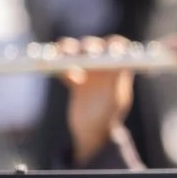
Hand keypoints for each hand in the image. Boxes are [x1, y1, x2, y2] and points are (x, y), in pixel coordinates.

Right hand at [58, 36, 134, 164]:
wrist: (92, 133)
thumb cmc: (109, 117)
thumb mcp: (116, 100)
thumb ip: (117, 81)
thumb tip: (121, 62)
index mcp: (118, 69)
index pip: (119, 47)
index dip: (114, 44)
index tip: (109, 47)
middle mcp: (103, 66)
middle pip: (95, 46)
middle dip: (89, 45)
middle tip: (85, 50)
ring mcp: (88, 71)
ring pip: (76, 52)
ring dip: (68, 49)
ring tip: (63, 51)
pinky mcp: (73, 79)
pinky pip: (63, 67)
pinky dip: (58, 64)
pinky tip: (55, 65)